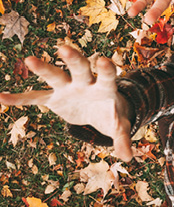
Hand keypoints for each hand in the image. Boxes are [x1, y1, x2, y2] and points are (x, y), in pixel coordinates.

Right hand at [0, 46, 132, 161]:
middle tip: (64, 48)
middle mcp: (86, 83)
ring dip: (43, 69)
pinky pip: (35, 98)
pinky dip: (20, 98)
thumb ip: (123, 139)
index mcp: (105, 87)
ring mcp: (68, 88)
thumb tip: (129, 157)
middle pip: (80, 68)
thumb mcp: (120, 126)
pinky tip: (2, 97)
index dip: (106, 69)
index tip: (104, 61)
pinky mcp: (54, 98)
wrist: (100, 111)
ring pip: (56, 76)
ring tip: (28, 60)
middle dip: (73, 59)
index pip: (107, 76)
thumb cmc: (113, 115)